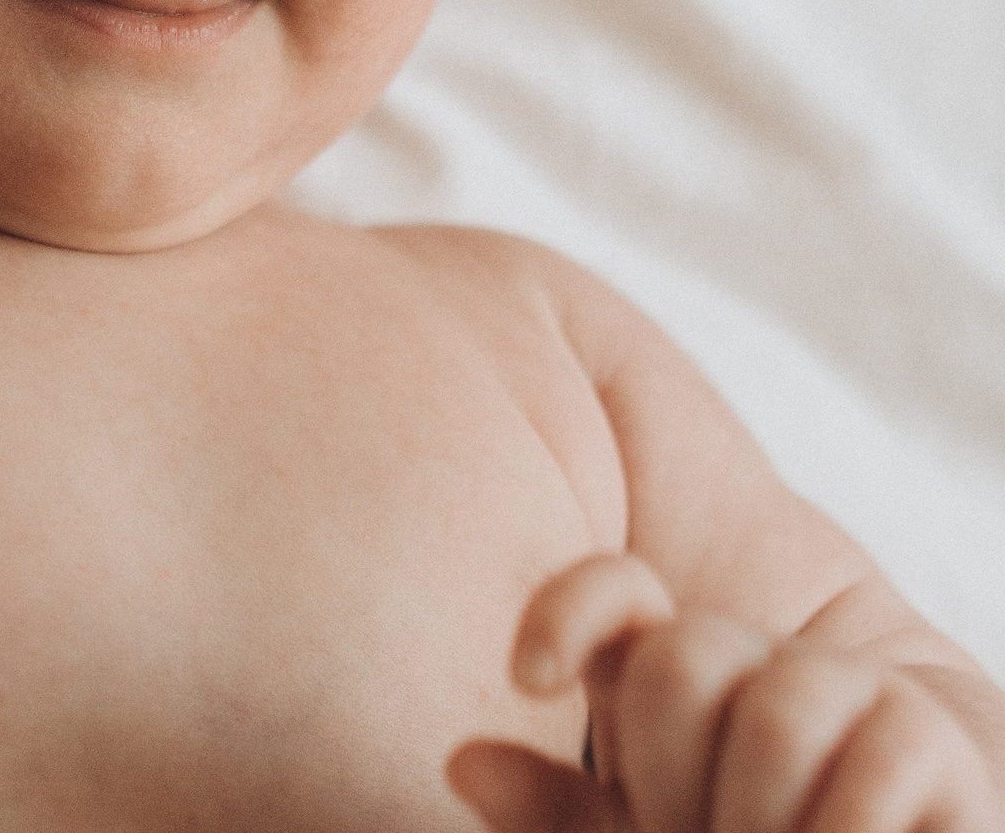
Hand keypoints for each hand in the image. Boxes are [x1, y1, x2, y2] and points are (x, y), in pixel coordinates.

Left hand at [451, 555, 1002, 832]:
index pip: (613, 594)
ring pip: (772, 716)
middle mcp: (756, 667)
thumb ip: (553, 811)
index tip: (528, 676)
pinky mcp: (940, 737)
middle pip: (678, 661)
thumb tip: (462, 760)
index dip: (564, 614)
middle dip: (671, 769)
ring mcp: (850, 692)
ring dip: (755, 817)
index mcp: (673, 684)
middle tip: (695, 831)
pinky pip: (874, 766)